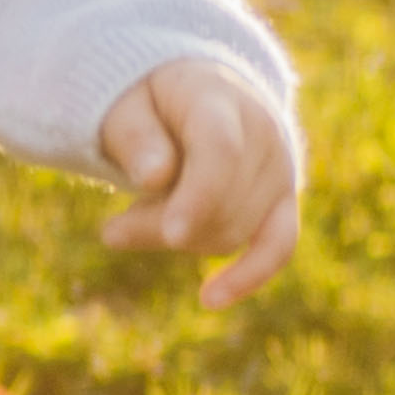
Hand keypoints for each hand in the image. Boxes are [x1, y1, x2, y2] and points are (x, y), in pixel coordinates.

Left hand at [94, 60, 301, 306]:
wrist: (197, 96)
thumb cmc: (149, 103)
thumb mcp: (125, 104)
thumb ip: (135, 136)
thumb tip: (153, 176)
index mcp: (219, 99)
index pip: (220, 151)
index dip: (198, 195)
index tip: (170, 234)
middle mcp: (262, 134)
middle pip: (219, 203)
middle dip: (158, 225)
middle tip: (113, 230)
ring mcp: (279, 171)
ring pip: (230, 231)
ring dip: (175, 238)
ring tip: (140, 218)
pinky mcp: (282, 204)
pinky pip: (278, 247)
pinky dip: (248, 275)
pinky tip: (211, 298)